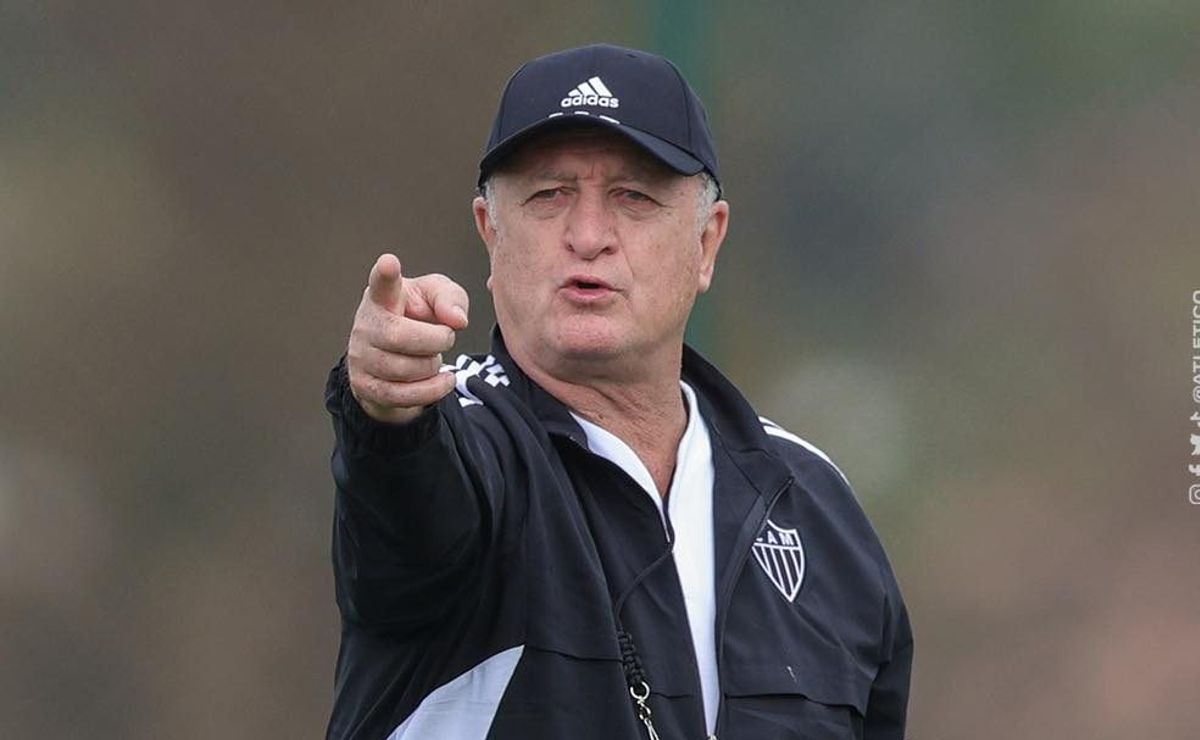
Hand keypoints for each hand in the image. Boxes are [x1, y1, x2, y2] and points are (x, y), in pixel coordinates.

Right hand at [346, 253, 469, 423]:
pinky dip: (431, 391)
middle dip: (434, 341)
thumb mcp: (438, 299)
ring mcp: (361, 357)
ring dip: (431, 366)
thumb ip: (451, 299)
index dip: (385, 274)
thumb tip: (457, 320)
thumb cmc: (418, 318)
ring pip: (403, 369)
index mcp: (383, 296)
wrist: (399, 358)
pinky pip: (401, 396)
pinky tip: (444, 381)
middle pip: (399, 336)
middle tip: (444, 337)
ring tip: (433, 358)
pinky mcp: (366, 386)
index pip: (382, 284)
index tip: (389, 262)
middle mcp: (366, 325)